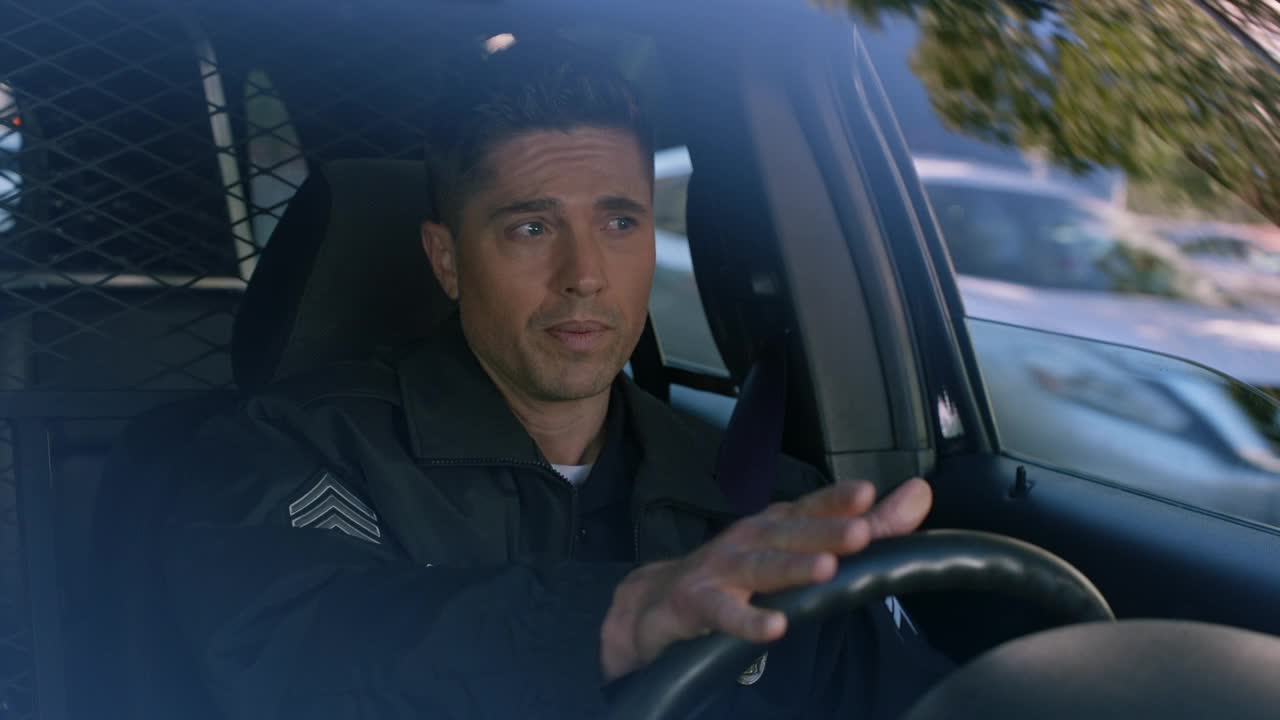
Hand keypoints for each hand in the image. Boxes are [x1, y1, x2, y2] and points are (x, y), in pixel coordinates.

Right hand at [600, 477, 932, 679]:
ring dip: (792, 567)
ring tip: (826, 570)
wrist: (659, 600)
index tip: (870, 493)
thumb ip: (865, 525)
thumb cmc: (735, 570)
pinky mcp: (698, 602)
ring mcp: (721, 569)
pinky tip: (775, 626)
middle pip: (790, 533)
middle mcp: (749, 538)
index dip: (836, 500)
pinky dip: (747, 619)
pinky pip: (724, 613)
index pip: (811, 507)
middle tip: (861, 531)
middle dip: (825, 531)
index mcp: (775, 524)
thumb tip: (921, 494)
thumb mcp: (798, 545)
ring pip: (761, 567)